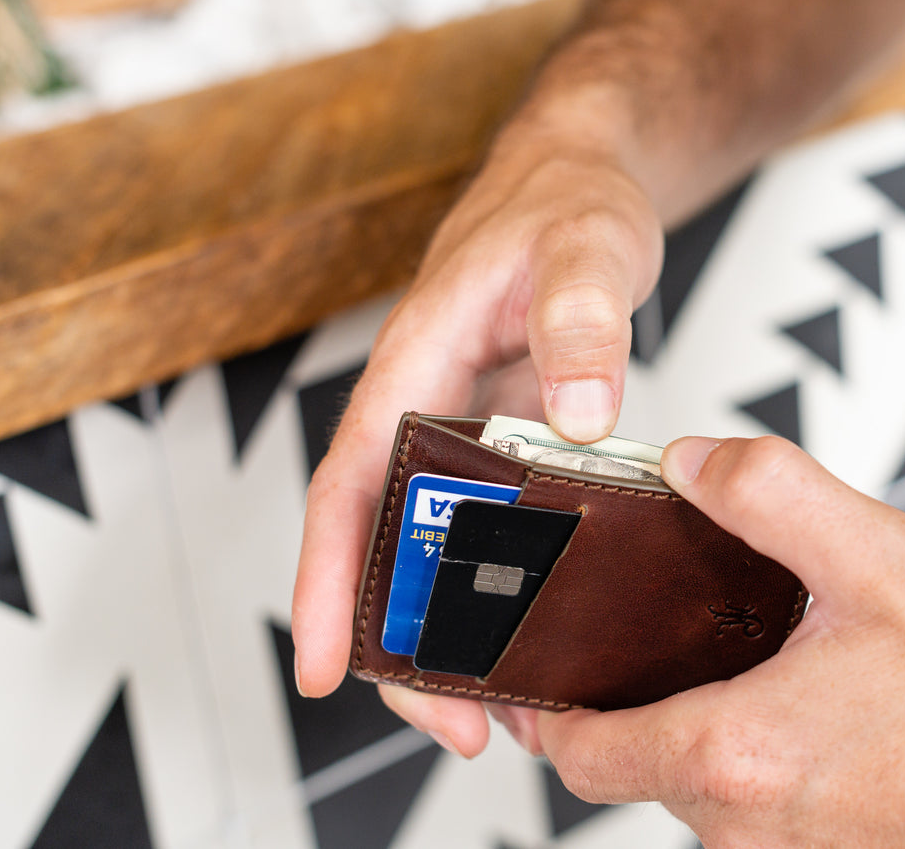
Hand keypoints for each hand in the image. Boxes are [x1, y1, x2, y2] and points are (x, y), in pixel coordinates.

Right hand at [291, 129, 663, 755]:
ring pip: (439, 547)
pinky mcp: (509, 440)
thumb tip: (580, 413)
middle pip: (388, 542)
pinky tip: (553, 636)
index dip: (328, 575)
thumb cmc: (566, 200)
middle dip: (406, 641)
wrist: (583, 177)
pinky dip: (511, 588)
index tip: (321, 663)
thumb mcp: (584, 244)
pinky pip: (494, 527)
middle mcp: (427, 404)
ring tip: (511, 713)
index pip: (351, 481)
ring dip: (462, 631)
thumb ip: (580, 317)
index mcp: (416, 361)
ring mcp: (468, 428)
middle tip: (459, 727)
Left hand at [533, 436, 904, 846]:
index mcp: (732, 754)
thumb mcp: (879, 558)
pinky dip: (786, 768)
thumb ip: (768, 494)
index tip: (539, 677)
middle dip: (657, 700)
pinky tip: (843, 720)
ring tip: (786, 667)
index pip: (582, 753)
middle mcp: (748, 830)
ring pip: (718, 794)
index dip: (550, 709)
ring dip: (732, 731)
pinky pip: (779, 819)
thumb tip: (690, 462)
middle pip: (649, 766)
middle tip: (688, 638)